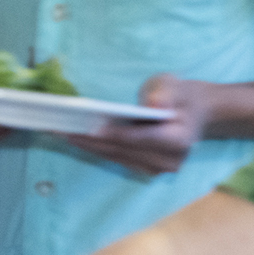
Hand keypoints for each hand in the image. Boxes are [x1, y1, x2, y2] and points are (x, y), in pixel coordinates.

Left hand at [61, 74, 207, 174]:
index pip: (141, 139)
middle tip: (60, 127)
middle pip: (122, 150)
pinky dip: (94, 148)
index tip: (88, 129)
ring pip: (114, 157)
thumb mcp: (174, 85)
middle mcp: (169, 160)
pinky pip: (115, 159)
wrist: (195, 113)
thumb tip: (154, 104)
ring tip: (59, 131)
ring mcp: (157, 168)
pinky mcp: (145, 169)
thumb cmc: (180, 95)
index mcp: (178, 139)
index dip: (114, 135)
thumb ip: (164, 92)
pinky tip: (73, 137)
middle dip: (90, 139)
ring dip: (86, 145)